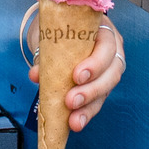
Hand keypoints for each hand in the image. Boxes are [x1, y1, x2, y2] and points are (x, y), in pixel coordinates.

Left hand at [27, 14, 124, 131]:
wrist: (58, 29)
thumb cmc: (60, 26)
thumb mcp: (53, 32)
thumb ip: (47, 52)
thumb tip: (37, 75)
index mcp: (104, 32)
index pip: (107, 47)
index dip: (95, 64)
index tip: (77, 76)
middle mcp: (112, 52)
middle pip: (111, 74)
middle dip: (91, 91)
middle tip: (71, 101)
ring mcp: (107, 70)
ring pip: (105, 92)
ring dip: (89, 108)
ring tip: (74, 121)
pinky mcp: (100, 86)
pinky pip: (96, 101)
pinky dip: (85, 113)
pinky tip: (75, 122)